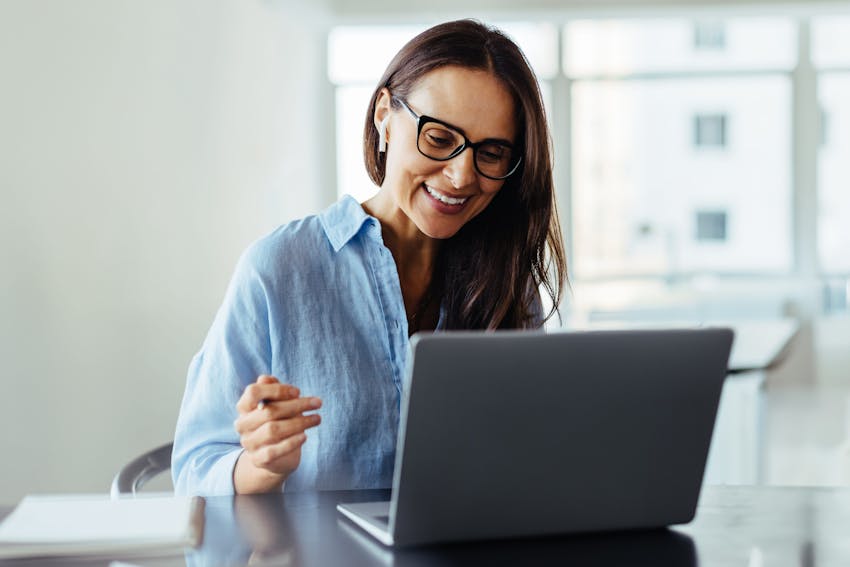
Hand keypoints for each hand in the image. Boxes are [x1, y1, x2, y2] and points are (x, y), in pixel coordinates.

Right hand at [233, 375, 321, 491]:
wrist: (275, 457)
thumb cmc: (278, 421)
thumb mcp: (276, 403)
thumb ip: (272, 390)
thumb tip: (265, 378)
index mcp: (244, 407)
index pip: (253, 392)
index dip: (276, 390)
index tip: (298, 391)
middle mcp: (243, 425)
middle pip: (268, 411)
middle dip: (296, 405)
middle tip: (318, 403)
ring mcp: (249, 443)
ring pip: (273, 430)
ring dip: (299, 423)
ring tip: (317, 418)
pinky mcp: (258, 459)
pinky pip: (274, 451)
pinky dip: (291, 442)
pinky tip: (305, 436)